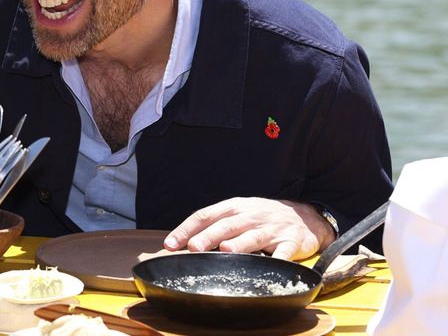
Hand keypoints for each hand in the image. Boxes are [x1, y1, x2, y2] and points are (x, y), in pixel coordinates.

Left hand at [164, 197, 334, 260]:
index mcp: (233, 207)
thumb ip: (214, 225)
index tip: (171, 244)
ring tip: (225, 251)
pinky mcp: (292, 242)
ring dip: (240, 244)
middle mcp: (251, 216)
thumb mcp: (238, 213)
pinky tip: (271, 267)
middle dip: (208, 236)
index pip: (205, 215)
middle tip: (193, 247)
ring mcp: (272, 229)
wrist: (304, 216)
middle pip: (226, 225)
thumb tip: (184, 243)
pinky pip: (285, 252)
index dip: (186, 229)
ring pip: (253, 236)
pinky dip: (278, 259)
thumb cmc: (261, 218)